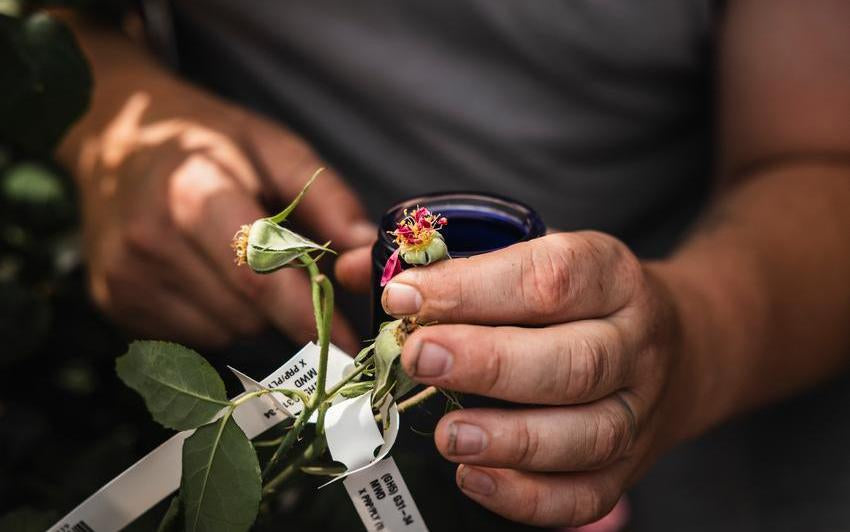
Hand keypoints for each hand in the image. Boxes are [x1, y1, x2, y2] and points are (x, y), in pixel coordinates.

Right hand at [65, 89, 372, 350]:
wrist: (114, 138)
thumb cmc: (207, 140)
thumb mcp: (273, 146)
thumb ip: (327, 197)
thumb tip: (365, 253)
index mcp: (193, 192)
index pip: (258, 276)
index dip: (308, 316)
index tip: (349, 346)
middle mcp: (151, 242)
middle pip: (249, 312)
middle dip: (283, 301)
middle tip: (284, 263)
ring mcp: (126, 277)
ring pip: (227, 331)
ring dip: (250, 310)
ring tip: (235, 258)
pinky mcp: (115, 302)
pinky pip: (195, 336)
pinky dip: (217, 315)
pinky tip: (204, 272)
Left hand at [378, 232, 694, 526]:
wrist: (682, 344)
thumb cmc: (584, 297)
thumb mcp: (537, 258)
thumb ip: (450, 264)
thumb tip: (358, 268)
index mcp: (611, 274)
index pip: (550, 278)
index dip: (472, 289)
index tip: (406, 296)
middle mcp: (635, 342)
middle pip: (573, 361)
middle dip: (488, 362)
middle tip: (418, 358)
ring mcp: (639, 410)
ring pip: (586, 434)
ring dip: (510, 439)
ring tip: (445, 434)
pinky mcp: (630, 465)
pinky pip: (586, 494)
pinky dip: (528, 497)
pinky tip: (473, 478)